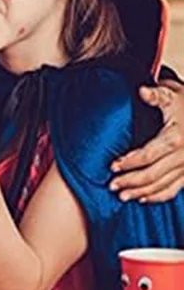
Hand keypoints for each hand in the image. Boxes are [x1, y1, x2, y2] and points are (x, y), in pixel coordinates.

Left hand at [110, 79, 183, 202]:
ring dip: (142, 192)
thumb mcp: (173, 94)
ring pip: (163, 185)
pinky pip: (174, 190)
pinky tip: (144, 198)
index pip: (148, 155)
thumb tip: (142, 91)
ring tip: (123, 196)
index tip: (112, 166)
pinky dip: (158, 196)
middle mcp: (183, 156)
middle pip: (153, 174)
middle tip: (112, 186)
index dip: (129, 162)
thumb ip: (157, 95)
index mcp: (176, 138)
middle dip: (131, 182)